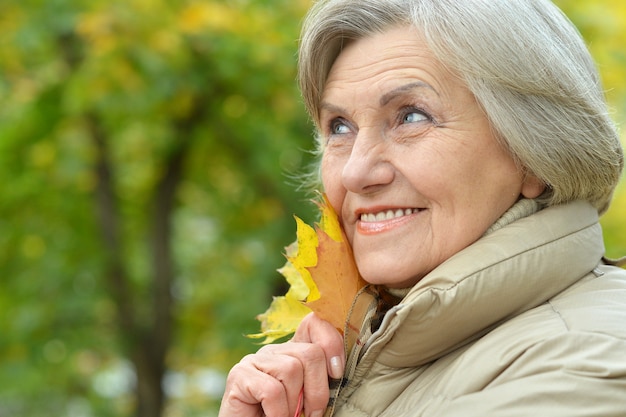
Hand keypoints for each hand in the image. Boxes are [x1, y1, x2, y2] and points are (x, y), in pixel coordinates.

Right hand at [219, 313, 344, 416]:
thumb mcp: (308, 398)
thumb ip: (319, 381)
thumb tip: (338, 369)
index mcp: (293, 352)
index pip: (314, 324)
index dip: (331, 342)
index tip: (337, 373)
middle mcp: (273, 350)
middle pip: (310, 353)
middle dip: (317, 389)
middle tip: (312, 414)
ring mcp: (254, 360)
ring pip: (291, 369)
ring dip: (294, 404)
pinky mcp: (239, 375)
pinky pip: (272, 390)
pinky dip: (278, 413)